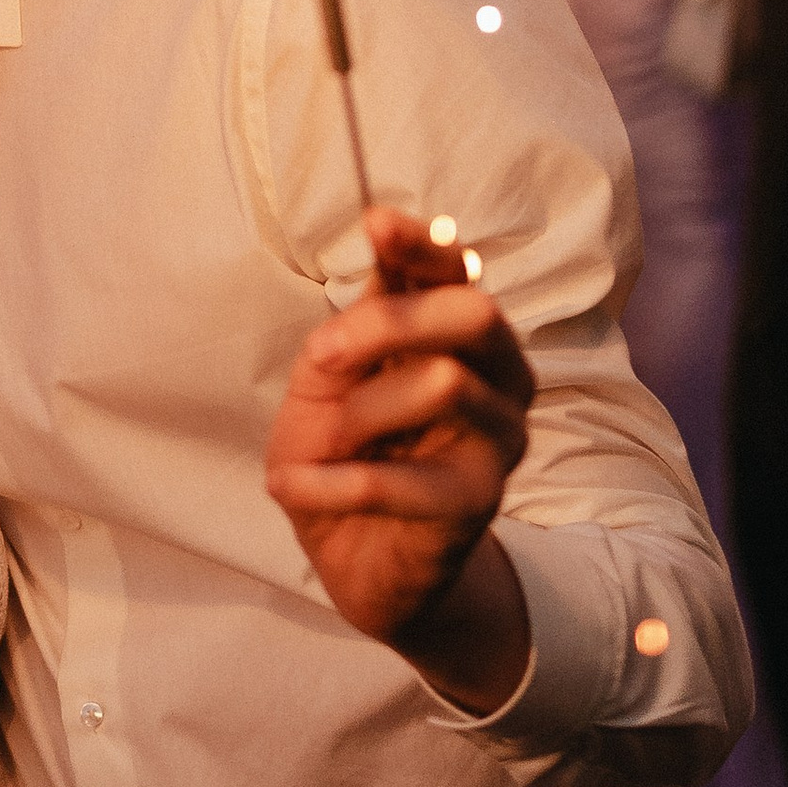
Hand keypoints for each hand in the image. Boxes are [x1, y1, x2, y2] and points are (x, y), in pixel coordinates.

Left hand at [264, 206, 532, 710]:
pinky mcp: (481, 501)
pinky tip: (287, 486)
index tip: (377, 225)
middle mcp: (500, 377)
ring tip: (324, 442)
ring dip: (360, 413)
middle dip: (388, 323)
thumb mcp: (330, 378)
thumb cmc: (345, 452)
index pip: (458, 271)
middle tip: (324, 356)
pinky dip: (327, 483)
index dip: (423, 245)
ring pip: (445, 383)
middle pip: (474, 312)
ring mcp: (500, 438)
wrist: (358, 561)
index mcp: (459, 336)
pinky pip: (396, 477)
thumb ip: (357, 319)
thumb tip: (384, 231)